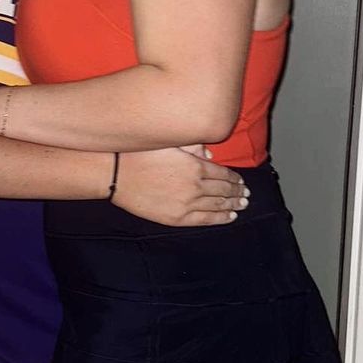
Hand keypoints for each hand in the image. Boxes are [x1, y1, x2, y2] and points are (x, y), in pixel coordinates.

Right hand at [113, 147, 248, 226]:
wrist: (116, 175)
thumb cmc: (140, 154)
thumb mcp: (169, 142)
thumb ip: (193, 146)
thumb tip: (210, 153)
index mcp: (196, 166)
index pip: (224, 174)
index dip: (235, 178)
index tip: (242, 181)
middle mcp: (196, 186)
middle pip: (224, 190)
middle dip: (238, 192)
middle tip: (246, 194)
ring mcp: (186, 204)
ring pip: (218, 206)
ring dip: (232, 205)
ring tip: (242, 204)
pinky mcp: (176, 218)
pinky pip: (204, 220)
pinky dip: (220, 219)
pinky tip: (230, 216)